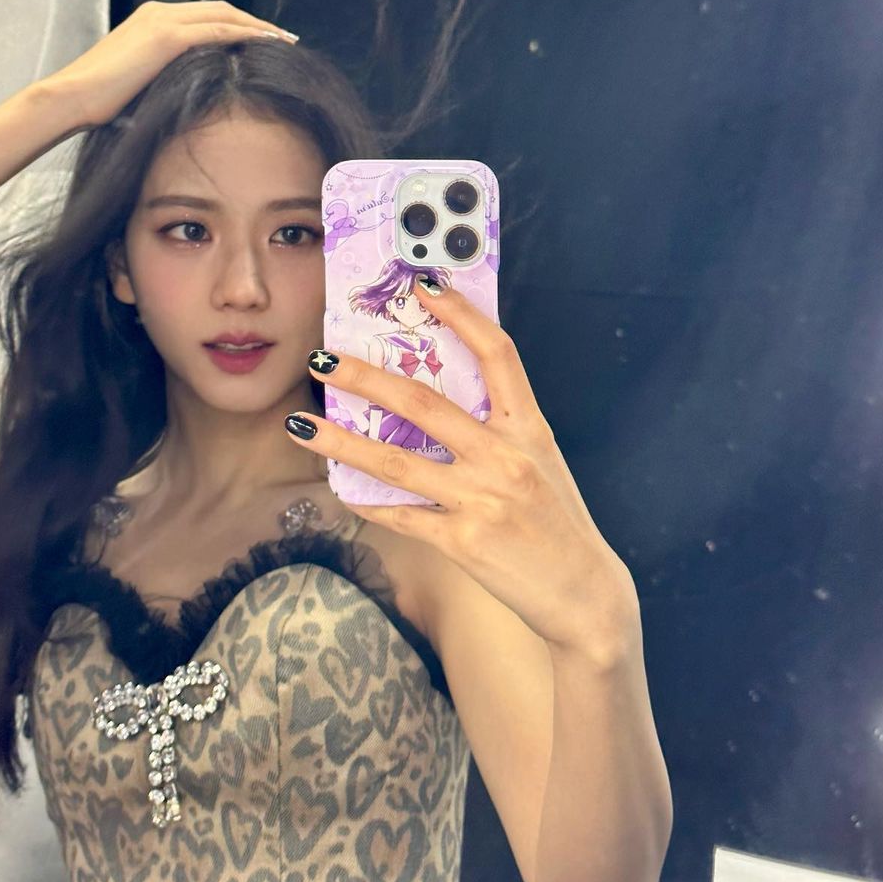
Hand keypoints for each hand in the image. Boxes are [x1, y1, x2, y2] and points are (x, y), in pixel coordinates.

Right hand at [42, 0, 296, 128]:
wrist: (71, 97)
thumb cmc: (98, 101)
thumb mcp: (137, 82)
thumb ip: (163, 76)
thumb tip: (188, 93)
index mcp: (151, 20)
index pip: (205, 16)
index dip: (237, 24)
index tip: (262, 39)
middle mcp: (159, 12)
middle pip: (221, 9)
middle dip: (255, 21)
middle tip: (284, 37)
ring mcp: (162, 21)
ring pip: (224, 16)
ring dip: (258, 26)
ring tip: (284, 41)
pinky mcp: (166, 37)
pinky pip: (217, 31)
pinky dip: (245, 34)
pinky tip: (266, 43)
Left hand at [286, 279, 634, 647]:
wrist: (584, 594)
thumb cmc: (558, 524)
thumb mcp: (542, 462)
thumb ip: (500, 430)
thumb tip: (437, 401)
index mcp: (529, 428)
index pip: (497, 354)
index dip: (462, 315)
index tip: (425, 287)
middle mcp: (504, 457)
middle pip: (424, 402)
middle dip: (365, 377)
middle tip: (323, 359)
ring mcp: (481, 500)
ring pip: (395, 461)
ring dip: (339, 442)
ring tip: (298, 425)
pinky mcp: (462, 542)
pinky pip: (400, 516)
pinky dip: (366, 502)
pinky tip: (340, 490)